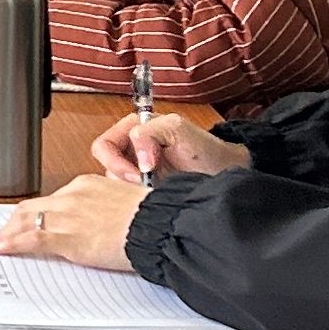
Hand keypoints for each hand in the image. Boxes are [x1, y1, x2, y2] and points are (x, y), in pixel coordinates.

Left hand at [0, 173, 155, 271]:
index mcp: (88, 184)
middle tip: (6, 232)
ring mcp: (67, 216)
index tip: (33, 219)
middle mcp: (72, 196)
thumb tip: (106, 220)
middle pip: (33, 206)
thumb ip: (109, 208)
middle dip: (16, 221)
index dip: (39, 211)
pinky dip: (10, 244)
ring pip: (27, 221)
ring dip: (8, 233)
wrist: (158, 227)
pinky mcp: (66, 237)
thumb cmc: (152, 218)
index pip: (54, 198)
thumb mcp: (127, 203)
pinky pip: (30, 240)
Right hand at [93, 112, 247, 183]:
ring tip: (153, 192)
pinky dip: (137, 200)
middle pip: (106, 167)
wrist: (225, 175)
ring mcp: (136, 172)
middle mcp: (130, 150)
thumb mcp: (178, 130)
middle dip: (123, 180)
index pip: (103, 146)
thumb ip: (150, 132)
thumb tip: (137, 156)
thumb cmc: (205, 151)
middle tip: (144, 186)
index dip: (114, 162)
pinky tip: (154, 198)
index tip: (137, 174)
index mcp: (132, 129)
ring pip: (114, 186)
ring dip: (131, 191)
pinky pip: (126, 197)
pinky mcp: (142, 191)